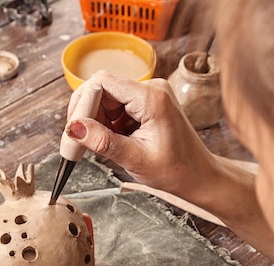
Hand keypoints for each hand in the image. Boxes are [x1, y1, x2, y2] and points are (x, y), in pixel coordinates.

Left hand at [0, 215, 155, 265]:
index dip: (10, 254)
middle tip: (32, 214)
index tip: (4, 233)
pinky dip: (86, 242)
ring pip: (64, 255)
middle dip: (37, 238)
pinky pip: (86, 259)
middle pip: (40, 259)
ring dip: (63, 235)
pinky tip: (84, 224)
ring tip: (59, 211)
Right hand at [67, 71, 217, 202]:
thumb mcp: (134, 159)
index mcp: (152, 98)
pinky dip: (109, 125)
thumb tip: (74, 128)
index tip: (76, 127)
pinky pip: (116, 107)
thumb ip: (102, 142)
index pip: (103, 81)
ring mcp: (149, 95)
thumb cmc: (176, 170)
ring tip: (108, 147)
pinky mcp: (146, 104)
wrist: (198, 176)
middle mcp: (151, 89)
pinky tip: (116, 143)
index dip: (83, 102)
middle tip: (84, 141)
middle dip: (89, 115)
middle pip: (102, 89)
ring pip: (106, 99)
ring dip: (98, 122)